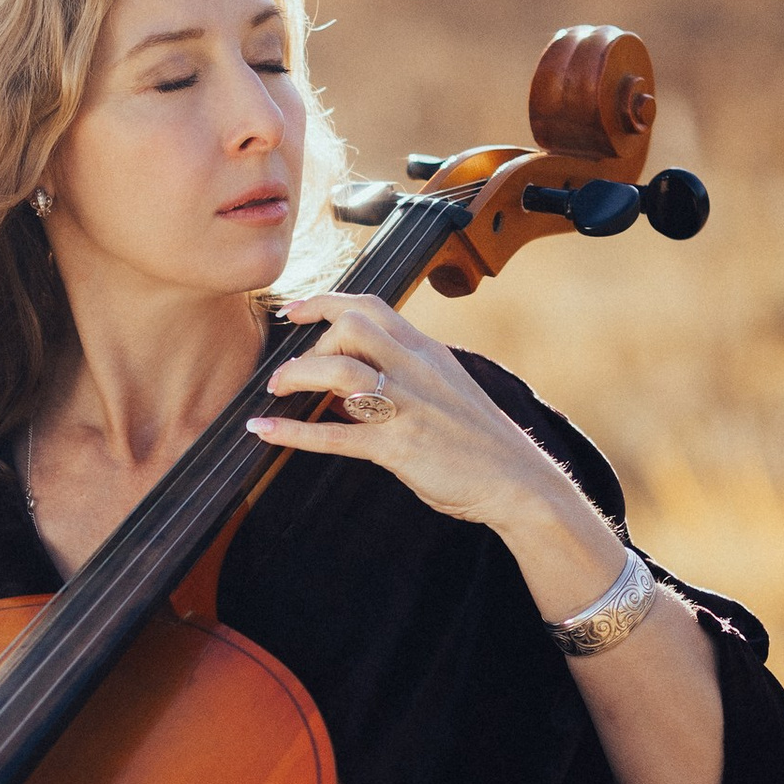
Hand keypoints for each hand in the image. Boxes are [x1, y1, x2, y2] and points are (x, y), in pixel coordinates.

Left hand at [249, 294, 589, 542]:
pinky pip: (336, 434)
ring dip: (297, 376)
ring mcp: (408, 407)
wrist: (519, 482)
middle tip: (292, 371)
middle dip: (312, 343)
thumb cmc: (478, 441)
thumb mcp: (443, 392)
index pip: (371, 306)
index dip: (325, 302)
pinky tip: (264, 432)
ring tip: (275, 392)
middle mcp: (416, 370)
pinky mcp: (399, 446)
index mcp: (427, 352)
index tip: (294, 310)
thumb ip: (399, 379)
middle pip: (351, 327)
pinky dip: (293, 432)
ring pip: (340, 371)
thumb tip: (340, 387)